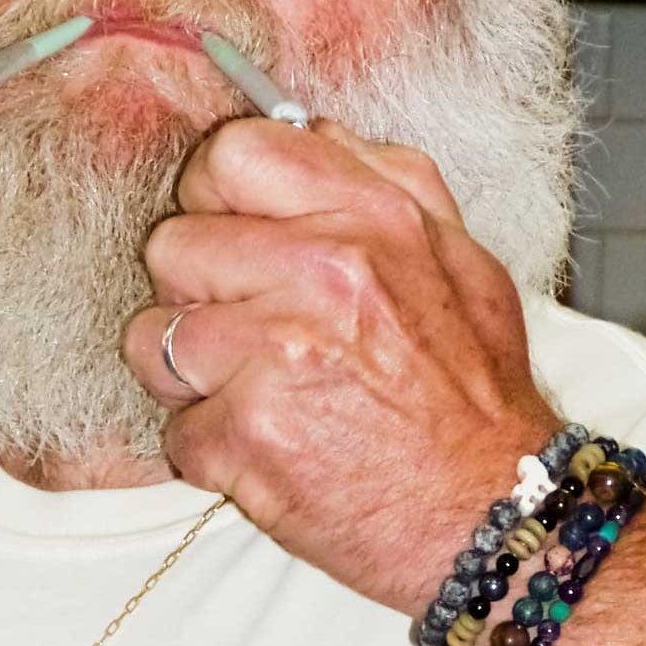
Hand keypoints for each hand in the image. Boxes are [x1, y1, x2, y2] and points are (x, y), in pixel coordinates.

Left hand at [122, 117, 560, 615]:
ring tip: (254, 397)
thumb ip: (387, 182)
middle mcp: (320, 273)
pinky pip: (173, 426)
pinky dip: (211, 449)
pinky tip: (269, 451)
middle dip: (195, 294)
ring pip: (150, 337)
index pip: (231, 154)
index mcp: (370, 217)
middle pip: (171, 245)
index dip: (214, 198)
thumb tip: (309, 130)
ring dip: (188, 376)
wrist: (494, 516)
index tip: (233, 238)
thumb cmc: (473, 398)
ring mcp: (274, 355)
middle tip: (248, 334)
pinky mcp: (243, 436)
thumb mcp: (460, 261)